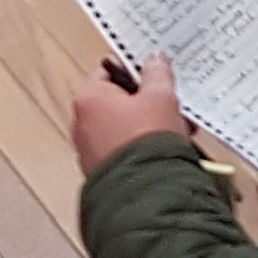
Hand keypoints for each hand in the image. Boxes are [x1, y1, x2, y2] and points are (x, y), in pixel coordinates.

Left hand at [71, 52, 185, 175]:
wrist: (146, 195)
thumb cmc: (146, 144)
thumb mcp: (161, 98)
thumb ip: (157, 73)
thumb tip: (155, 61)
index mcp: (88, 98)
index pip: (109, 70)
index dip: (135, 69)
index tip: (154, 71)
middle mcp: (81, 124)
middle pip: (116, 100)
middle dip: (147, 101)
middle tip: (170, 103)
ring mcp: (90, 151)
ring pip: (123, 127)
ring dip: (148, 125)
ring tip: (177, 130)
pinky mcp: (102, 172)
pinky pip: (124, 150)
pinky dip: (142, 147)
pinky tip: (167, 150)